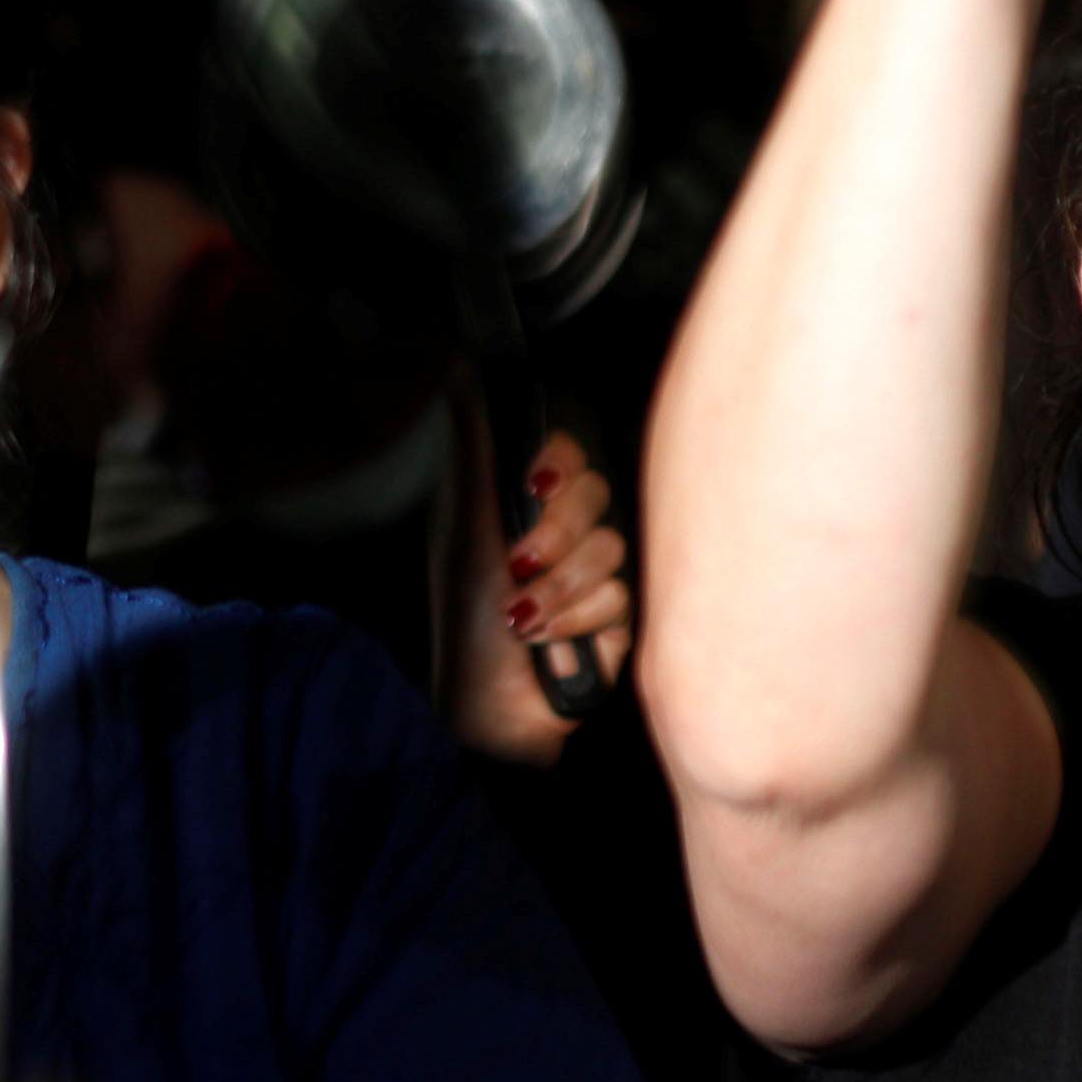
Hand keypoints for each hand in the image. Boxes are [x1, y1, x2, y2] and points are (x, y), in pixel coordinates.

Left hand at [435, 410, 628, 764]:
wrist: (485, 712)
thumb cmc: (463, 624)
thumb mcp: (463, 529)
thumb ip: (475, 448)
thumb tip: (461, 368)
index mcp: (525, 505)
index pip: (567, 453)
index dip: (560, 463)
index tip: (537, 485)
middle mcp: (561, 532)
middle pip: (597, 494)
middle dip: (555, 534)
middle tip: (519, 563)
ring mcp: (593, 575)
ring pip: (610, 549)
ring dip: (558, 588)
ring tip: (520, 617)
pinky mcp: (618, 619)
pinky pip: (620, 598)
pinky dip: (575, 622)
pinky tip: (544, 642)